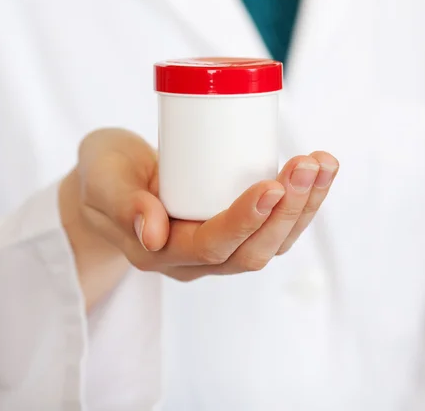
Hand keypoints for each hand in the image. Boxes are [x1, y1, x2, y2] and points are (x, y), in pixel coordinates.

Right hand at [60, 129, 337, 305]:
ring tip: (324, 164)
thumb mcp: (100, 180)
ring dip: (305, 205)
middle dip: (287, 210)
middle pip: (252, 250)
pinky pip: (275, 225)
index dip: (245, 220)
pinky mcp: (235, 225)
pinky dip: (301, 200)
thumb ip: (121, 203)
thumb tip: (154, 231)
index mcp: (161, 253)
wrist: (110, 179)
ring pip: (272, 241)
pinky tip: (319, 171)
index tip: (271, 183)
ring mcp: (219, 245)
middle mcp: (195, 259)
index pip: (211, 247)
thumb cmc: (102, 175)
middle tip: (307, 164)